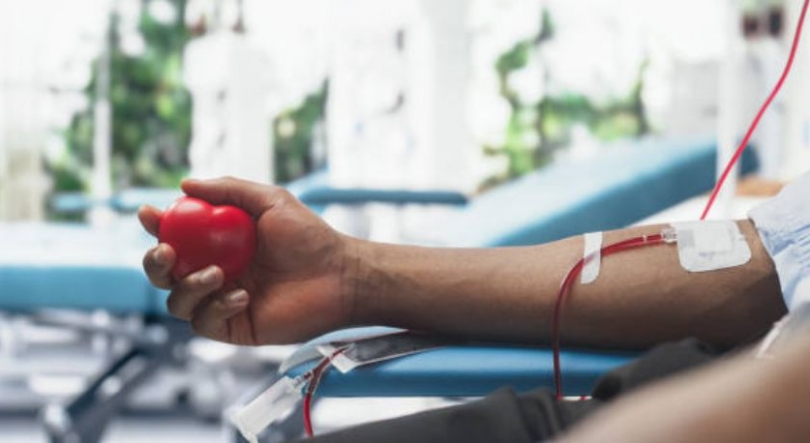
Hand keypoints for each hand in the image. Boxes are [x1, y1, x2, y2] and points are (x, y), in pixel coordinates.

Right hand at [139, 177, 354, 344]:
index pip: (176, 236)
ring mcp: (222, 301)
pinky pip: (203, 323)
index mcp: (218, 243)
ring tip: (217, 273)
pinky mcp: (234, 327)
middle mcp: (215, 272)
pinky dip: (215, 308)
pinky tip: (243, 295)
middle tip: (166, 251)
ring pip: (176, 302)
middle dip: (154, 263)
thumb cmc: (310, 237)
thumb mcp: (271, 201)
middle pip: (165, 274)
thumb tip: (185, 184)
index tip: (149, 214)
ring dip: (186, 287)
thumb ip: (229, 190)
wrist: (339, 275)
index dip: (157, 226)